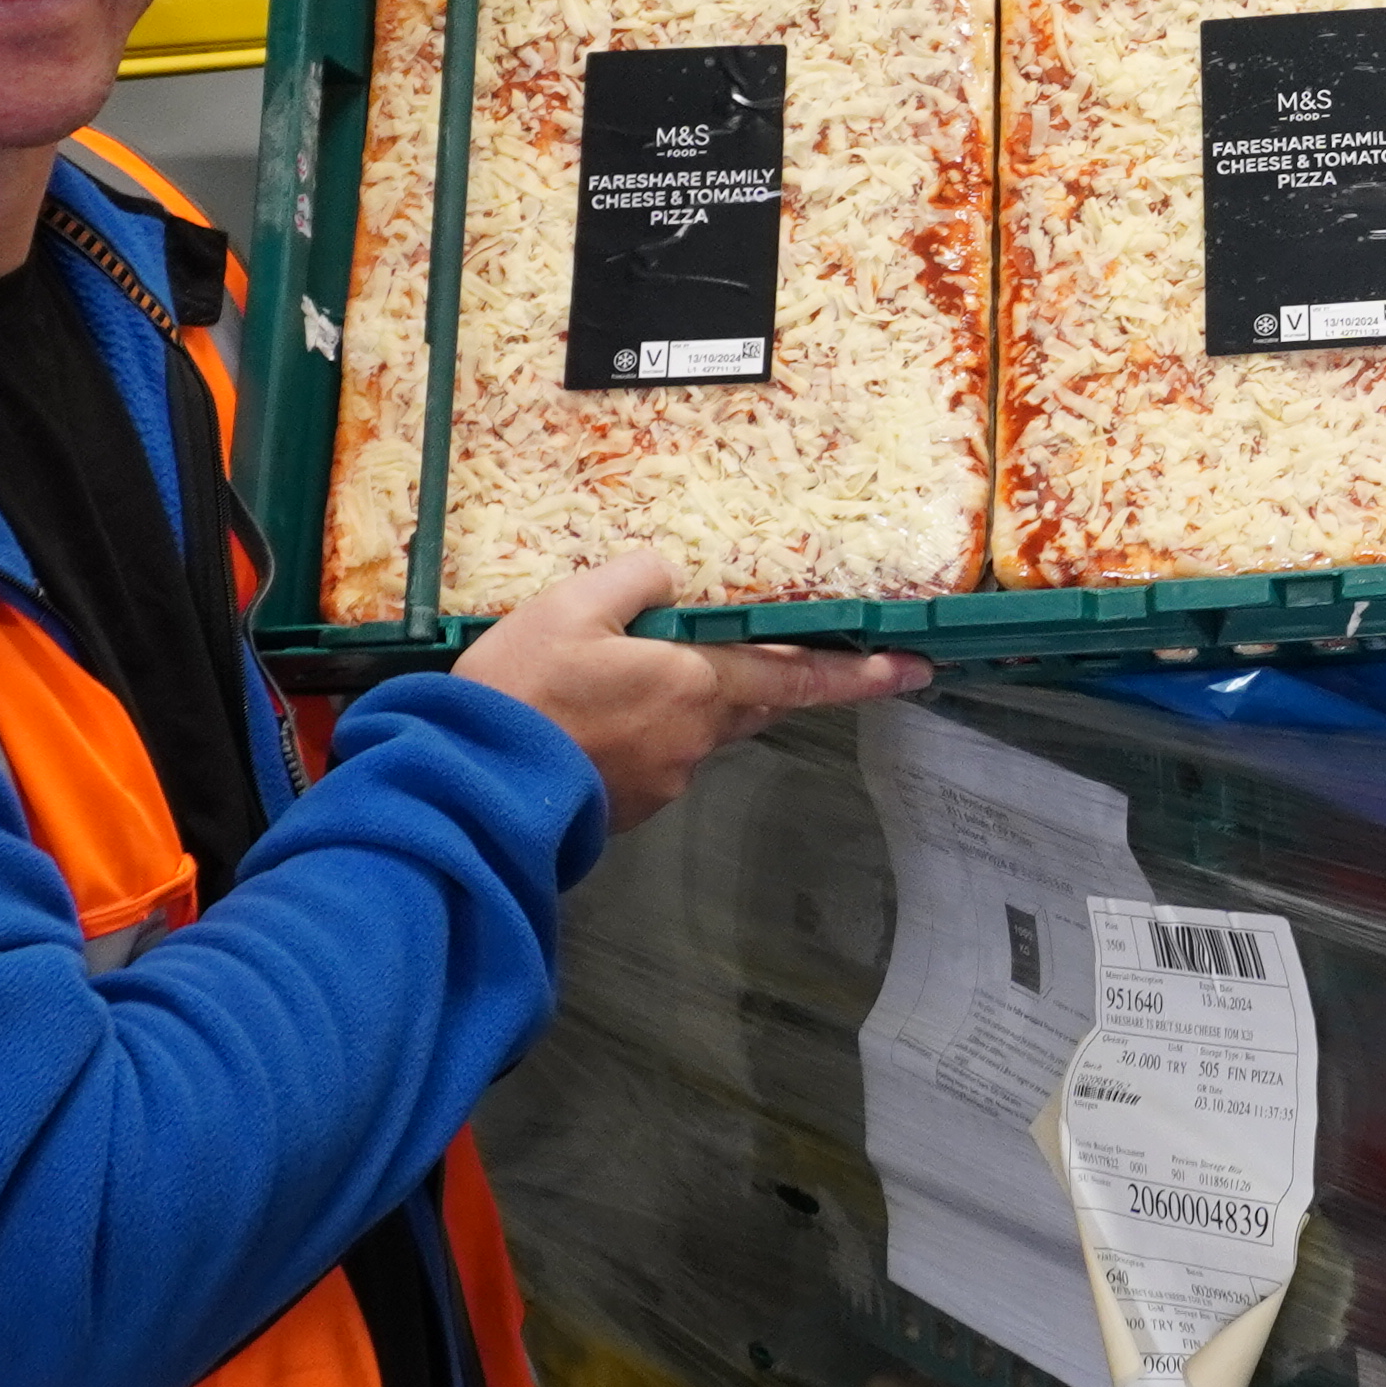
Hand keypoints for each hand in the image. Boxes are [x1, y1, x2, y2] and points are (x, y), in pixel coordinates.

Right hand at [455, 549, 921, 830]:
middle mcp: (696, 740)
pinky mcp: (628, 809)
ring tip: (627, 678)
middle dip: (767, 679)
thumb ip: (636, 581)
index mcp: (698, 687)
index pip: (801, 678)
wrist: (469, 786)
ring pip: (699, 730)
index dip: (863, 674)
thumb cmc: (523, 690)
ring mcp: (663, 782)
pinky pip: (655, 758)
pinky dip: (641, 733)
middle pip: (752, 703)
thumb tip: (669, 577)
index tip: (916, 671)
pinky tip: (594, 719)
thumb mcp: (573, 604)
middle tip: (765, 655)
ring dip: (686, 704)